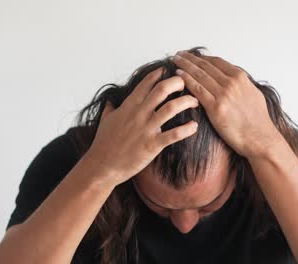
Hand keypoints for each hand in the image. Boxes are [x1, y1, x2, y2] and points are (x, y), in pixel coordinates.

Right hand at [86, 67, 198, 184]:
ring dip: (186, 102)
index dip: (160, 73)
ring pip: (171, 108)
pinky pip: (174, 134)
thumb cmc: (103, 144)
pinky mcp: (152, 145)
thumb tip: (110, 101)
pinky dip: (187, 129)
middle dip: (178, 82)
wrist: (102, 166)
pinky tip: (194, 126)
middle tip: (187, 83)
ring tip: (195, 102)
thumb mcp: (105, 121)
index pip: (147, 83)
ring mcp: (146, 129)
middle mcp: (138, 114)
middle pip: (162, 89)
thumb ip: (111, 108)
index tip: (169, 70)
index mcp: (129, 106)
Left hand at [172, 51, 280, 158]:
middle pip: (205, 66)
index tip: (192, 56)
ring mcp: (223, 94)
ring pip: (199, 75)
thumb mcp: (254, 94)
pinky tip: (178, 75)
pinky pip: (197, 90)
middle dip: (190, 59)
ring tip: (175, 60)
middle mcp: (232, 83)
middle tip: (178, 55)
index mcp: (240, 78)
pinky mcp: (216, 108)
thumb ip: (241, 84)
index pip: (216, 62)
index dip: (202, 57)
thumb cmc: (258, 120)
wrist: (260, 138)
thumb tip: (234, 79)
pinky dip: (186, 80)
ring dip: (185, 66)